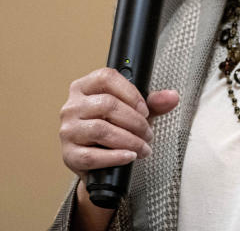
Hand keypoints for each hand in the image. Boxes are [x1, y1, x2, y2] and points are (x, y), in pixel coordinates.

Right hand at [59, 67, 178, 175]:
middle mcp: (72, 106)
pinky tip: (129, 156)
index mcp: (84, 87)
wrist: (98, 162)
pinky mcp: (69, 155)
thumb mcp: (134, 112)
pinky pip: (92, 156)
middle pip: (107, 104)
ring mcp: (68, 130)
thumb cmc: (114, 128)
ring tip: (143, 147)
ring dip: (129, 140)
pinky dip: (115, 157)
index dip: (130, 92)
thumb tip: (172, 97)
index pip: (106, 77)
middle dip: (135, 121)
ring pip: (101, 130)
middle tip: (148, 133)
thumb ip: (153, 103)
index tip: (145, 109)